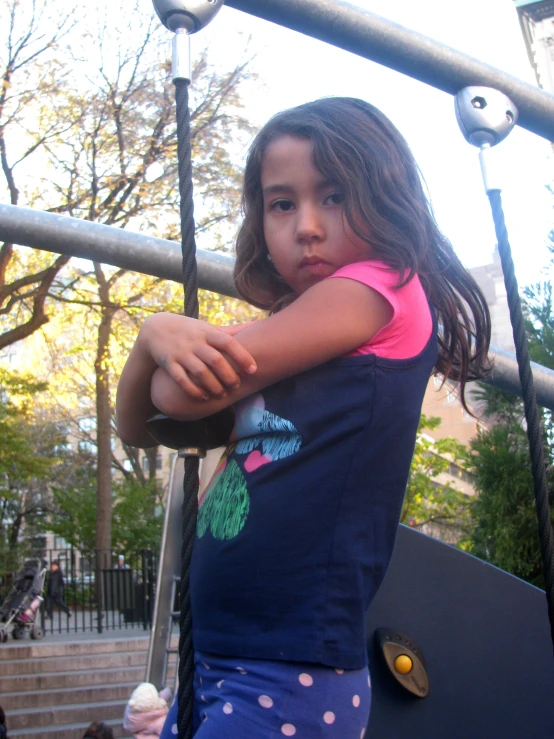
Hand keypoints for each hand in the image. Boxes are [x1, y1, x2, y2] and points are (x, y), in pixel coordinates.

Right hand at [139, 313, 256, 400]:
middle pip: (215, 360)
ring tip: (222, 395)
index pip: (228, 342)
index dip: (242, 356)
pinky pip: (181, 379)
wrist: (155, 329)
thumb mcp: (209, 328)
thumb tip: (258, 324)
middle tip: (236, 386)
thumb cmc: (190, 331)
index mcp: (208, 332)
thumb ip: (232, 331)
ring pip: (199, 372)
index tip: (253, 369)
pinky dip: (193, 390)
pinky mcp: (169, 363)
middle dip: (228, 376)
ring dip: (213, 386)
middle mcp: (195, 342)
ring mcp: (181, 353)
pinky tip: (204, 397)